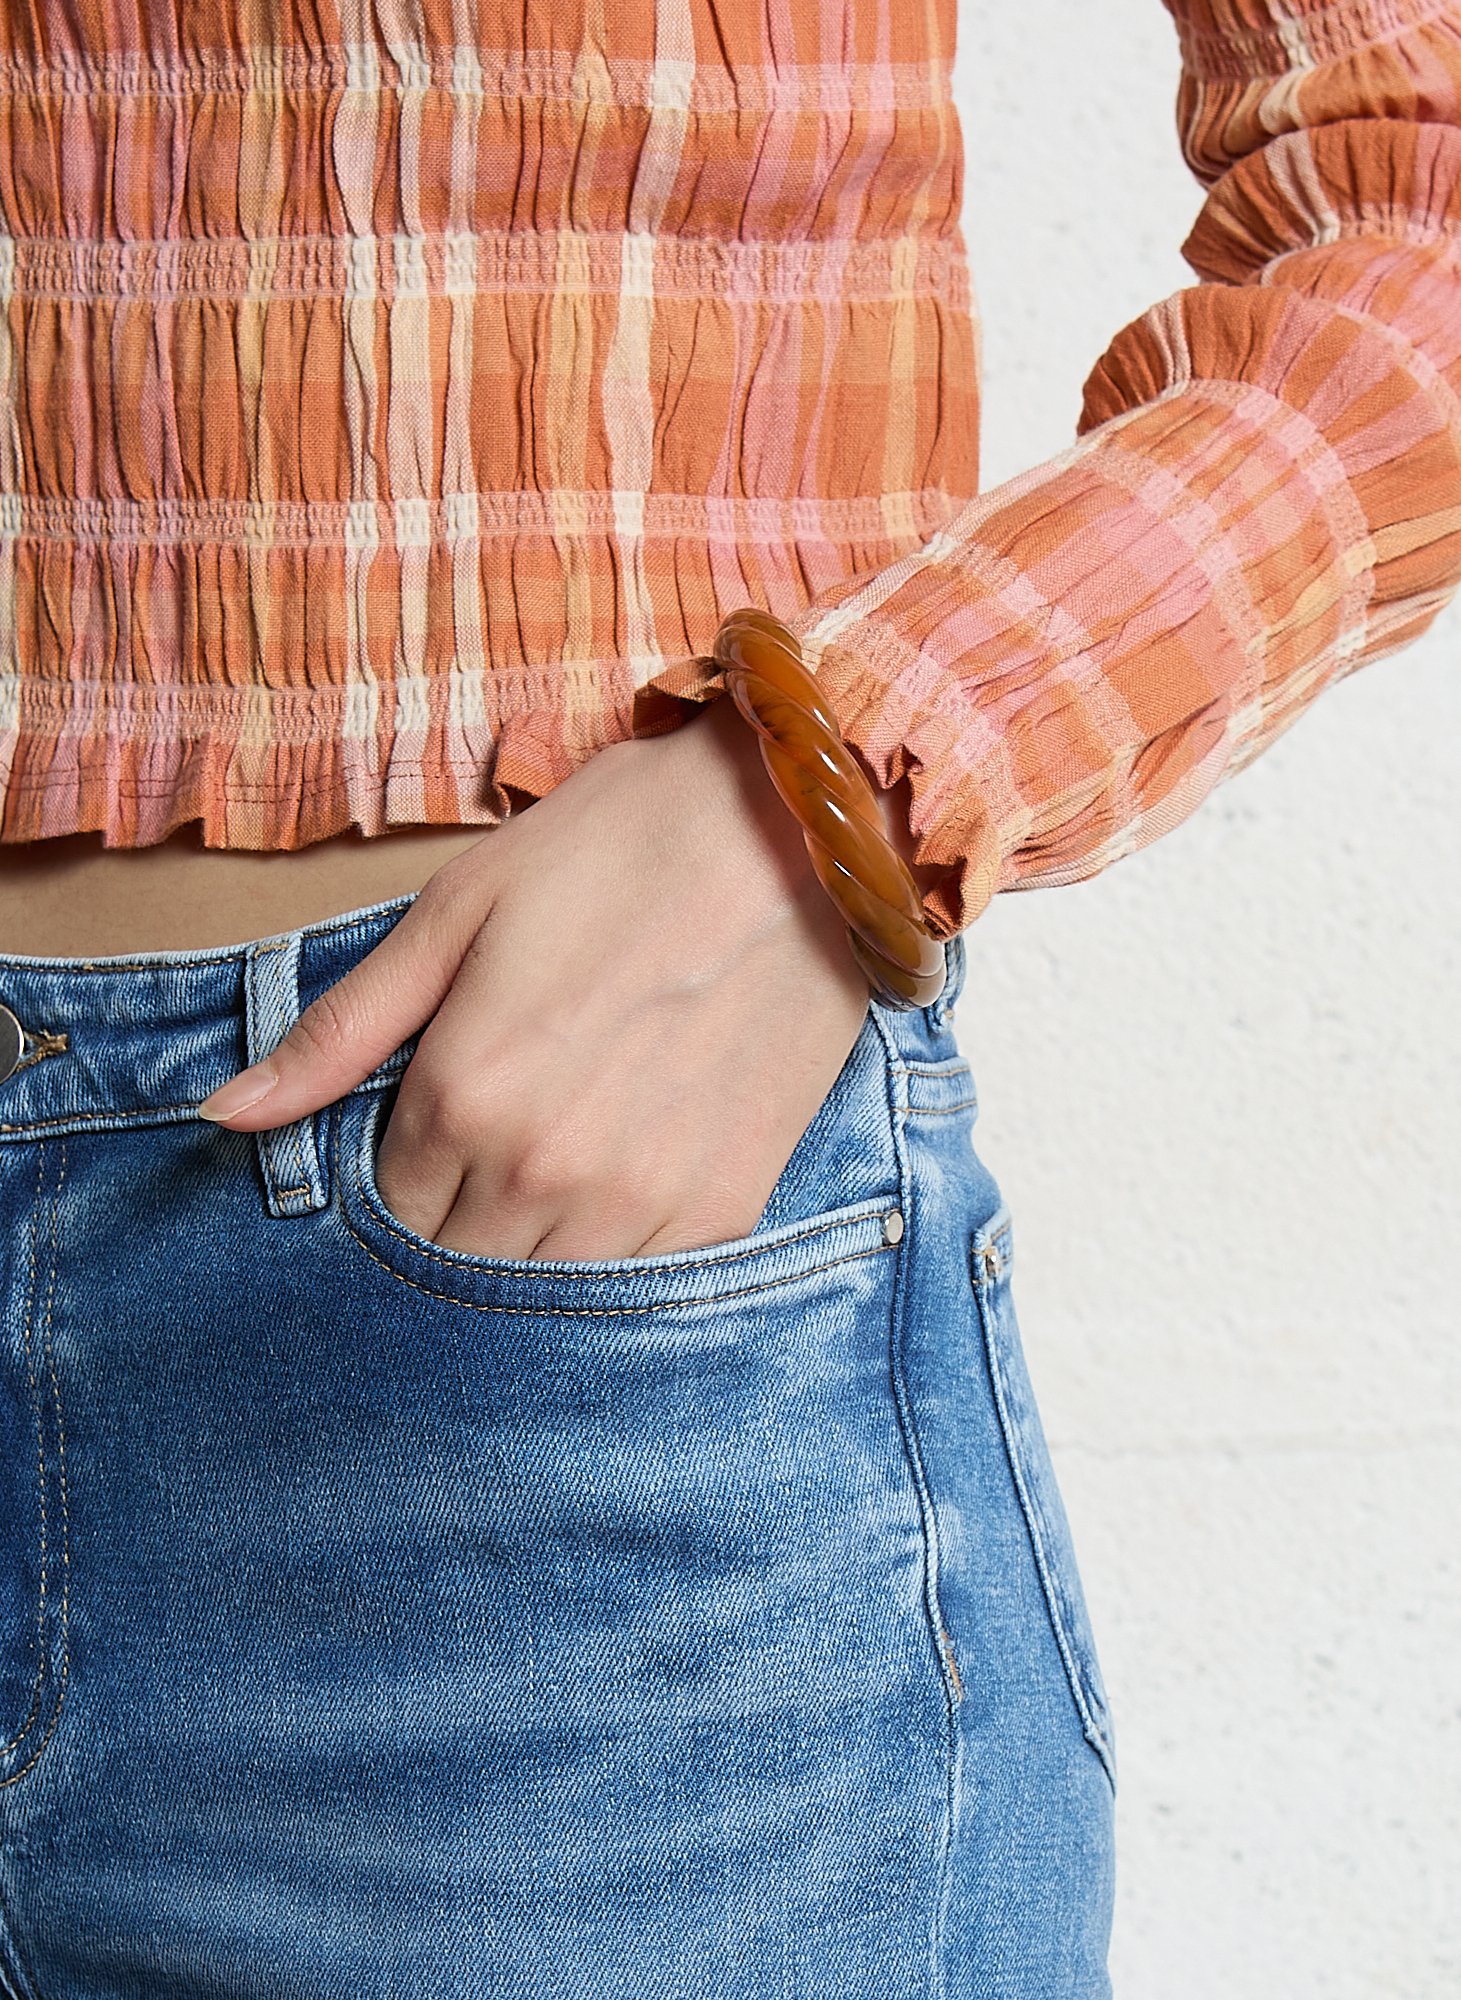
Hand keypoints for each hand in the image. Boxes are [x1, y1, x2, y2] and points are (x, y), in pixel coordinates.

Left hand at [196, 696, 901, 1259]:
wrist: (798, 837)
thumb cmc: (618, 851)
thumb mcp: (458, 912)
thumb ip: (342, 1030)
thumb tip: (226, 1116)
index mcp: (465, 1095)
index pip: (387, 1209)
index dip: (399, 1173)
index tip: (433, 1127)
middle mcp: (545, 1172)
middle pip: (458, 1266)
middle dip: (457, 1218)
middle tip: (499, 1139)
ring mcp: (643, 1202)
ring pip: (546, 1291)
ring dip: (536, 1244)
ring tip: (565, 1154)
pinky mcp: (727, 1205)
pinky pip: (642, 1284)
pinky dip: (621, 1247)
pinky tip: (632, 1170)